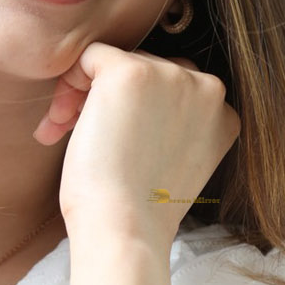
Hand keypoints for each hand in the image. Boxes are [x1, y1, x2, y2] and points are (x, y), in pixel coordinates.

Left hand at [33, 44, 240, 250]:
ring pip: (116, 61)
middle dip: (106, 100)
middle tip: (76, 137)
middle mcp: (208, 88)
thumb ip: (172, 123)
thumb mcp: (173, 160)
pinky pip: (90, 56)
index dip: (135, 112)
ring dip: (84, 94)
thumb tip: (134, 98)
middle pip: (146, 67)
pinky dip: (70, 82)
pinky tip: (61, 122)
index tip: (112, 144)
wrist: (123, 229)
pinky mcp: (131, 72)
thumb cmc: (137, 209)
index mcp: (224, 114)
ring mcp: (171, 76)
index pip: (173, 88)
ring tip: (63, 133)